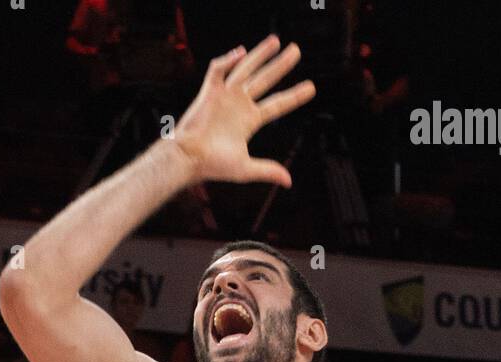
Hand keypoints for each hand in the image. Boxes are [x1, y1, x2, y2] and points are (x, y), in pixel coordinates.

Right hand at [174, 36, 314, 186]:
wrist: (188, 158)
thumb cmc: (213, 166)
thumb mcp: (245, 168)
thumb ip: (267, 170)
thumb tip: (288, 182)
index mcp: (250, 121)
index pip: (277, 104)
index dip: (294, 96)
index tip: (311, 88)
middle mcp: (239, 105)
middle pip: (265, 80)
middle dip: (281, 65)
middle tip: (297, 50)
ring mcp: (225, 96)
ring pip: (245, 69)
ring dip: (260, 54)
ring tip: (276, 41)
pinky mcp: (209, 91)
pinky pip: (218, 69)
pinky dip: (228, 59)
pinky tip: (241, 51)